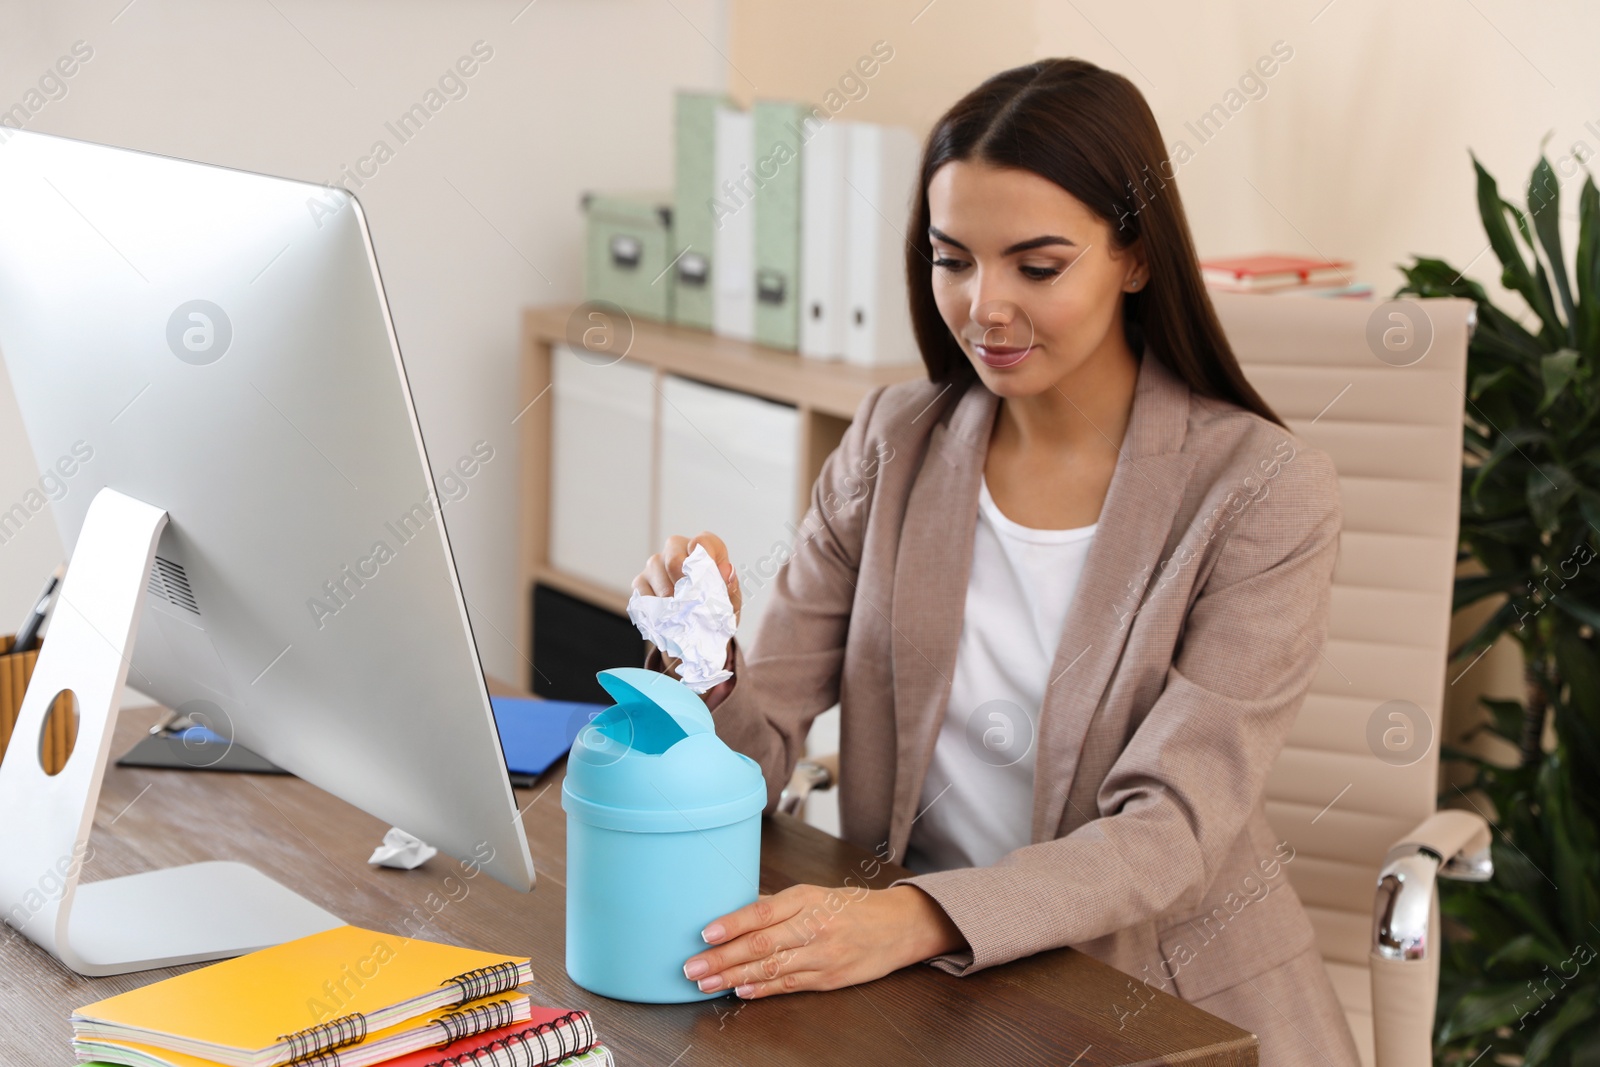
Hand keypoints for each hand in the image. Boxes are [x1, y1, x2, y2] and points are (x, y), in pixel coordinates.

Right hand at [633, 532, 742, 677]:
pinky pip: (643, 591)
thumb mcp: (729, 600)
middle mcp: (677, 548)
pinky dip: (654, 607)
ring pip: (656, 576)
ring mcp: (656, 563)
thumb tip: (726, 572)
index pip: (702, 543)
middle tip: (691, 604)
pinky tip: (665, 616)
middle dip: (683, 585)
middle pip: (673, 560)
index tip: (706, 579)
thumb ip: (730, 587)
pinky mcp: (641, 580)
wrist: (698, 625)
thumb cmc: (715, 604)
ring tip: (681, 614)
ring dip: (669, 600)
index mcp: (704, 546)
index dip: (703, 559)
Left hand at [681, 884, 965, 998]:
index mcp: (806, 899)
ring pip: (770, 969)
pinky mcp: (828, 979)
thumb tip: (738, 912)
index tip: (705, 933)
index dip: (732, 924)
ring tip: (706, 983)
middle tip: (692, 967)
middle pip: (760, 944)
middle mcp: (813, 926)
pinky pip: (789, 985)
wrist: (898, 926)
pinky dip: (762, 990)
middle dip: (722, 958)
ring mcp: (821, 955)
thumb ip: (777, 905)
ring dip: (733, 978)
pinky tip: (740, 992)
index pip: (762, 912)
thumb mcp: (816, 894)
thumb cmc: (853, 907)